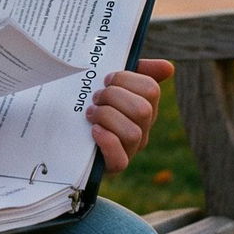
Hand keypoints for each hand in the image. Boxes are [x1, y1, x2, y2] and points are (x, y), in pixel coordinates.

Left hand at [88, 58, 173, 174]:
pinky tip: (94, 131)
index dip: (127, 79)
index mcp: (143, 104)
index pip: (151, 89)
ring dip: (107, 118)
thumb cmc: (93, 103)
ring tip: (91, 114)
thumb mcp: (110, 83)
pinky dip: (106, 141)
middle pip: (142, 110)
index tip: (107, 78)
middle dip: (114, 97)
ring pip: (132, 133)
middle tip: (96, 97)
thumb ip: (135, 70)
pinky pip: (120, 159)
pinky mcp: (114, 166)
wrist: (65, 137)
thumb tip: (169, 67)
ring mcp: (130, 149)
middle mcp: (141, 127)